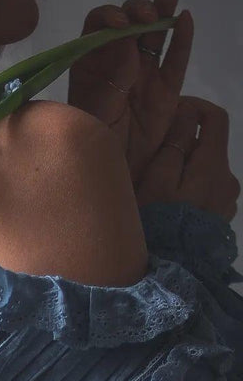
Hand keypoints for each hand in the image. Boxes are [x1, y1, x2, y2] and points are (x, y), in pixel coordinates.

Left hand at [67, 0, 193, 190]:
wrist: (112, 175)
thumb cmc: (91, 146)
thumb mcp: (93, 113)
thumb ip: (109, 80)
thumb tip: (126, 44)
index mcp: (90, 65)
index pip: (97, 26)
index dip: (108, 16)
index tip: (118, 22)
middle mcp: (116, 64)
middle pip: (127, 24)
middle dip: (136, 9)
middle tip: (144, 14)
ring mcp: (143, 76)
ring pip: (154, 36)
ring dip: (161, 10)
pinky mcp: (166, 91)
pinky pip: (175, 60)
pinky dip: (182, 39)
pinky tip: (185, 18)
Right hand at [136, 96, 239, 222]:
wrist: (173, 273)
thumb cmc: (158, 222)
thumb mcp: (157, 179)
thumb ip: (174, 144)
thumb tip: (188, 113)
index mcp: (214, 164)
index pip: (216, 118)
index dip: (194, 107)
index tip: (169, 114)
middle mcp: (229, 178)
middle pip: (209, 145)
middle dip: (183, 142)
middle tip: (151, 156)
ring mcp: (227, 201)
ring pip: (206, 169)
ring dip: (185, 167)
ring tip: (157, 183)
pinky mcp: (220, 218)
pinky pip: (206, 190)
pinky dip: (190, 187)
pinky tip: (170, 204)